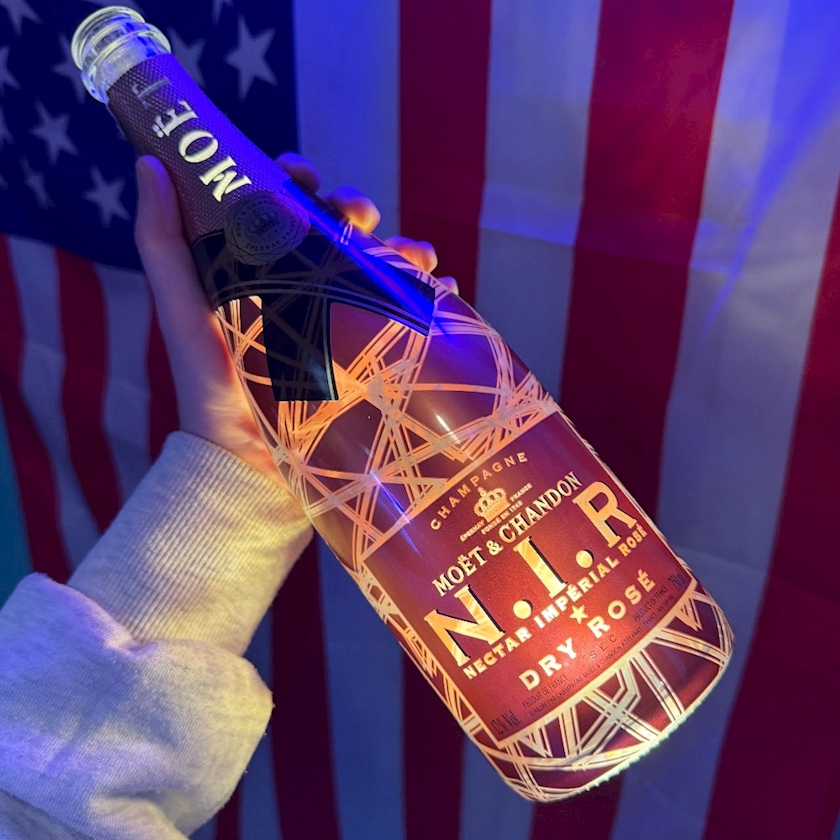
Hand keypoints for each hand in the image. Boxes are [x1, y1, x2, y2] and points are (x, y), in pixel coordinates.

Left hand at [134, 152, 452, 483]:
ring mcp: (345, 327)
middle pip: (340, 233)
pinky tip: (444, 290)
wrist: (252, 466)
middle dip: (357, 210)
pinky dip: (435, 299)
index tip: (304, 175)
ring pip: (384, 268)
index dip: (296, 183)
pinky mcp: (376, 360)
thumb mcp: (182, 311)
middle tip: (362, 215)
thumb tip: (149, 162)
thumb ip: (162, 245)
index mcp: (264, 275)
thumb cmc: (212, 388)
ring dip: (406, 249)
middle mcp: (307, 294)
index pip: (284, 214)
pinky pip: (415, 319)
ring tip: (418, 255)